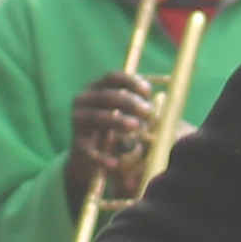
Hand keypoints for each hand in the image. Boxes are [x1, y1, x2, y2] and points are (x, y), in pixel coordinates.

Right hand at [66, 69, 160, 193]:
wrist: (89, 156)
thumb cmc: (113, 127)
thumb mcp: (124, 111)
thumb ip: (138, 103)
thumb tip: (163, 97)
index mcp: (96, 88)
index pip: (113, 77)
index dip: (132, 82)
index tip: (148, 92)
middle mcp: (83, 100)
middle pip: (108, 96)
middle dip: (130, 103)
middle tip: (148, 113)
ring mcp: (78, 121)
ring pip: (99, 117)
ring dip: (119, 121)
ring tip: (136, 127)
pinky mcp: (77, 144)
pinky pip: (90, 150)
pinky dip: (103, 158)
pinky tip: (115, 164)